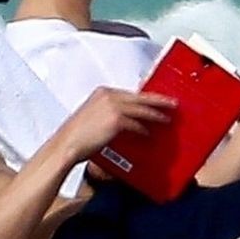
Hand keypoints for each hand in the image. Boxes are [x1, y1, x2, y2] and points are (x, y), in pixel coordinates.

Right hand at [59, 87, 175, 159]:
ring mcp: (113, 106)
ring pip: (142, 109)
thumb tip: (127, 120)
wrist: (67, 145)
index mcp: (102, 92)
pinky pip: (136, 124)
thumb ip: (108, 113)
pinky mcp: (116, 120)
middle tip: (172, 103)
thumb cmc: (77, 136)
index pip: (130, 93)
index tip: (156, 99)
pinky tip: (149, 134)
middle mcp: (108, 96)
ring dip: (156, 114)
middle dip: (158, 100)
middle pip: (140, 96)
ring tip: (168, 117)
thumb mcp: (93, 116)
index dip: (145, 96)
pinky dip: (144, 130)